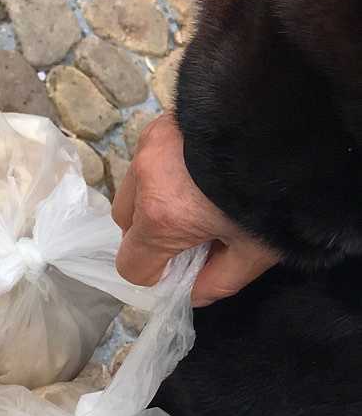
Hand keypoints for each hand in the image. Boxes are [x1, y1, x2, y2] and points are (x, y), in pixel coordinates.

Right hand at [111, 112, 280, 305]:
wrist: (290, 122)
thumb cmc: (277, 195)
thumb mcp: (256, 252)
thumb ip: (219, 282)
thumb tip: (193, 294)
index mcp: (160, 219)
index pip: (131, 265)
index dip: (156, 274)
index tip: (183, 266)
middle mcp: (143, 181)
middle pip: (126, 226)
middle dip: (150, 236)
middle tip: (191, 232)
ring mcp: (148, 147)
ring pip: (132, 190)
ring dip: (152, 202)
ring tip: (194, 197)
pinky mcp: (161, 123)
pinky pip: (147, 160)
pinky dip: (163, 172)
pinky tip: (196, 169)